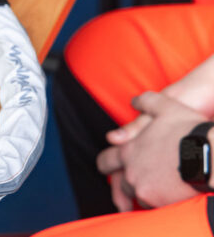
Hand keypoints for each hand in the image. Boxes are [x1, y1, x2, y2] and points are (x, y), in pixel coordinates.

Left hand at [96, 91, 204, 209]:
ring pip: (136, 196)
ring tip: (156, 190)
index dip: (107, 164)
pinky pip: (152, 207)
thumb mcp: (168, 108)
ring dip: (143, 193)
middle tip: (130, 187)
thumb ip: (147, 102)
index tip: (109, 167)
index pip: (106, 161)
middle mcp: (130, 171)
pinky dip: (157, 203)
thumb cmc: (189, 132)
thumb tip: (135, 101)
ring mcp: (142, 189)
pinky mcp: (157, 203)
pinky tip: (167, 198)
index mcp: (128, 150)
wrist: (211, 156)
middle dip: (122, 185)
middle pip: (118, 184)